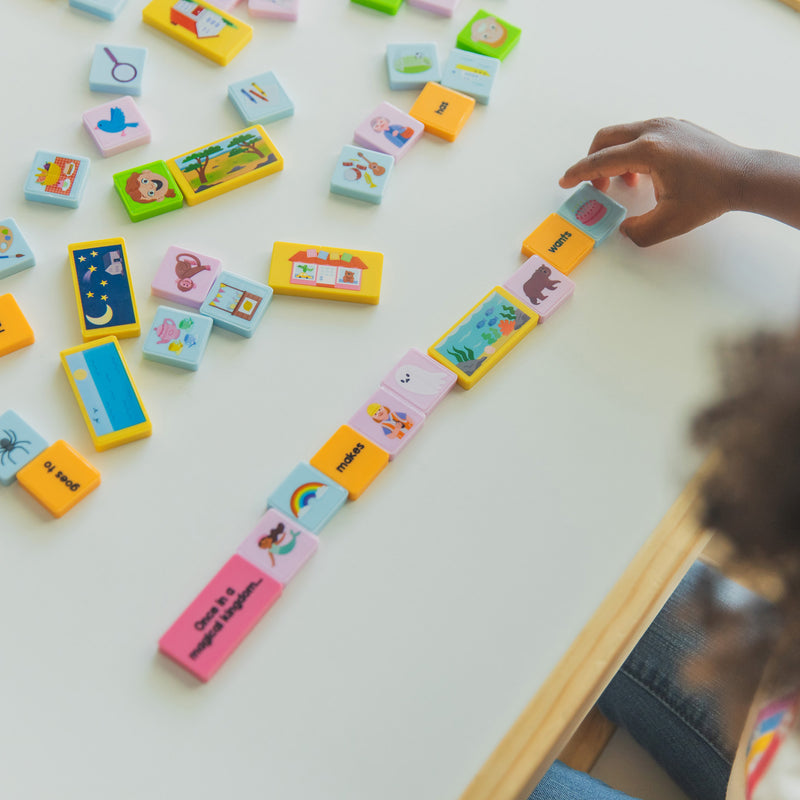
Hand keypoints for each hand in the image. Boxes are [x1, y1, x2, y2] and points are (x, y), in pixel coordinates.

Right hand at [559, 118, 748, 245]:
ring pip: (623, 135)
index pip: (602, 160)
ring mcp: (666, 124)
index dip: (579, 173)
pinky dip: (631, 152)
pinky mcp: (675, 126)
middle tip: (595, 187)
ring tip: (623, 183)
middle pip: (606, 138)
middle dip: (592, 162)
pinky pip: (640, 134)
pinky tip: (644, 174)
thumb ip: (637, 231)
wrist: (744, 176)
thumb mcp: (668, 223)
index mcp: (649, 151)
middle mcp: (654, 130)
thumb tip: (622, 229)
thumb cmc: (710, 197)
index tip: (565, 181)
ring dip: (613, 158)